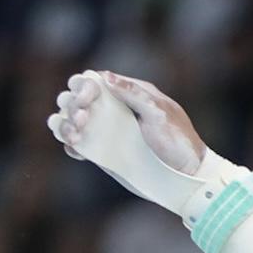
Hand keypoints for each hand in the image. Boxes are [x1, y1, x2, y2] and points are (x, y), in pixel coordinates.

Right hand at [46, 70, 209, 196]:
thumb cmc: (179, 141)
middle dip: (72, 106)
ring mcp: (108, 132)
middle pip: (78, 99)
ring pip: (73, 121)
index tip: (86, 101)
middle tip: (83, 119)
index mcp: (129, 94)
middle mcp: (114, 110)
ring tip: (74, 135)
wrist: (187, 176)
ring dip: (65, 124)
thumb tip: (105, 77)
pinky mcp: (104, 153)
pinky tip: (75, 147)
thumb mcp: (160, 113)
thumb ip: (134, 94)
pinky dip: (69, 143)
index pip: (94, 81)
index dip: (83, 87)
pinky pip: (78, 144)